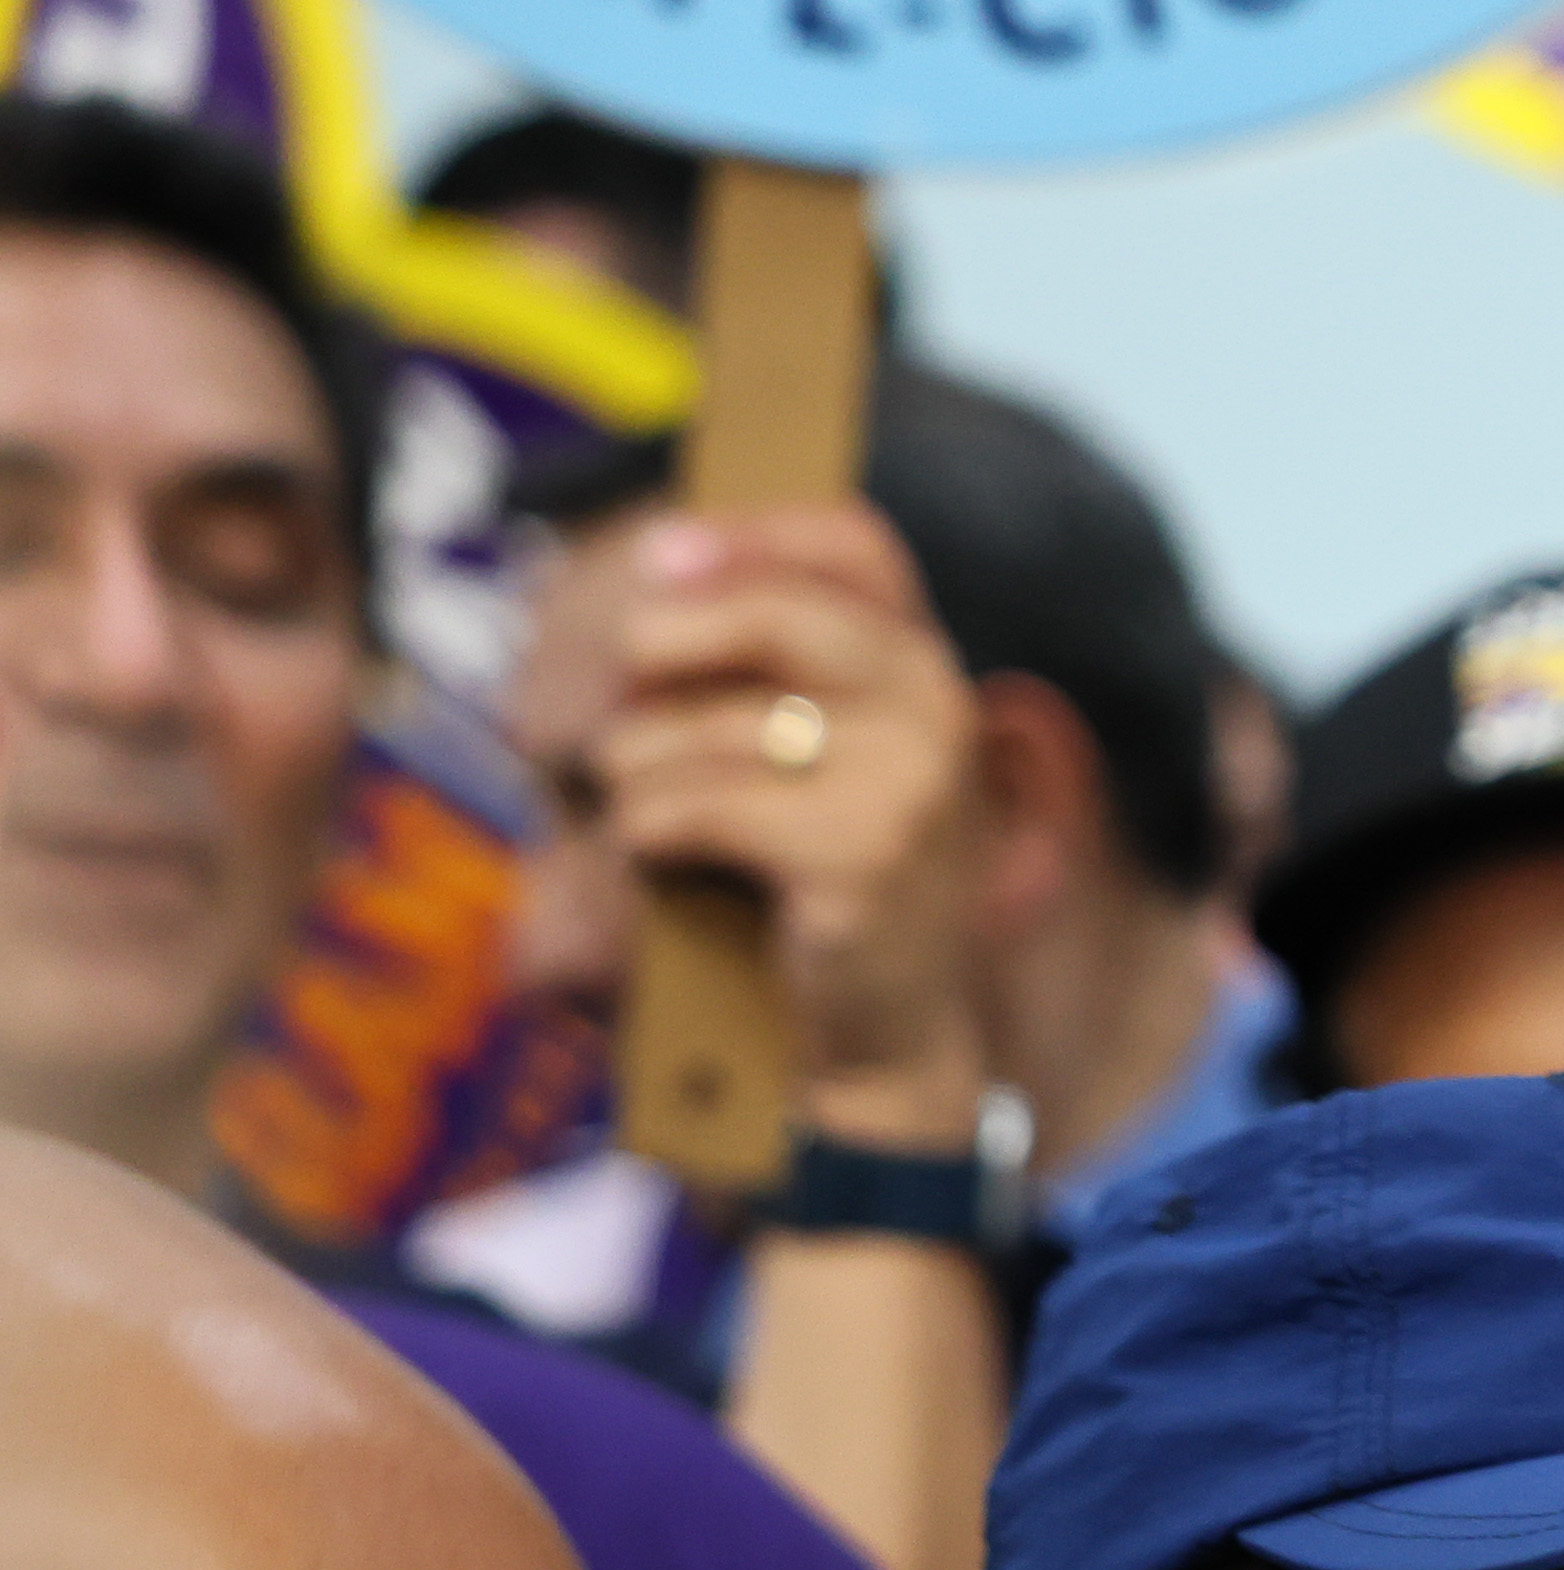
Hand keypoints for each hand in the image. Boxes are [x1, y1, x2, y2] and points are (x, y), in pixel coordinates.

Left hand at [593, 506, 989, 1141]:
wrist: (887, 1037)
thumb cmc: (820, 882)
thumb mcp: (817, 751)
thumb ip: (766, 663)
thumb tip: (655, 561)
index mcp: (926, 666)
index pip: (854, 543)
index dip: (752, 532)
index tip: (661, 556)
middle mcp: (936, 704)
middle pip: (761, 613)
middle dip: (655, 654)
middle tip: (621, 717)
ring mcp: (911, 777)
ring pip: (695, 725)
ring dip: (636, 776)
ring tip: (659, 820)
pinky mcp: (863, 851)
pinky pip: (689, 805)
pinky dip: (647, 837)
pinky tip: (669, 863)